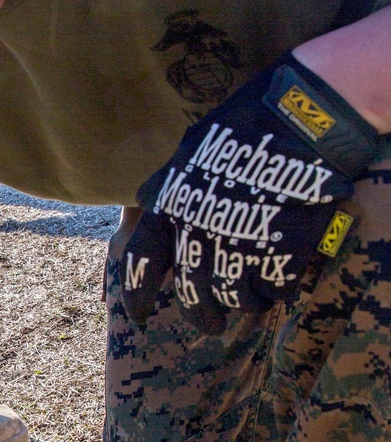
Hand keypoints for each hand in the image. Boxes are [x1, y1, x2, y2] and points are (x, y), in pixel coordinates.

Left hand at [122, 54, 381, 332]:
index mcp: (171, 207)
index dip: (138, 295)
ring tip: (254, 293)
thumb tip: (146, 200)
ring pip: (235, 299)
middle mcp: (197, 232)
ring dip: (245, 301)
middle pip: (192, 294)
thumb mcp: (193, 148)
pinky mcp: (281, 254)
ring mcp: (240, 246)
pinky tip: (283, 275)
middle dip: (201, 315)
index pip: (143, 263)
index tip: (141, 317)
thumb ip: (170, 184)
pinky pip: (275, 292)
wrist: (303, 117)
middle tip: (211, 324)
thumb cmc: (247, 124)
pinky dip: (278, 289)